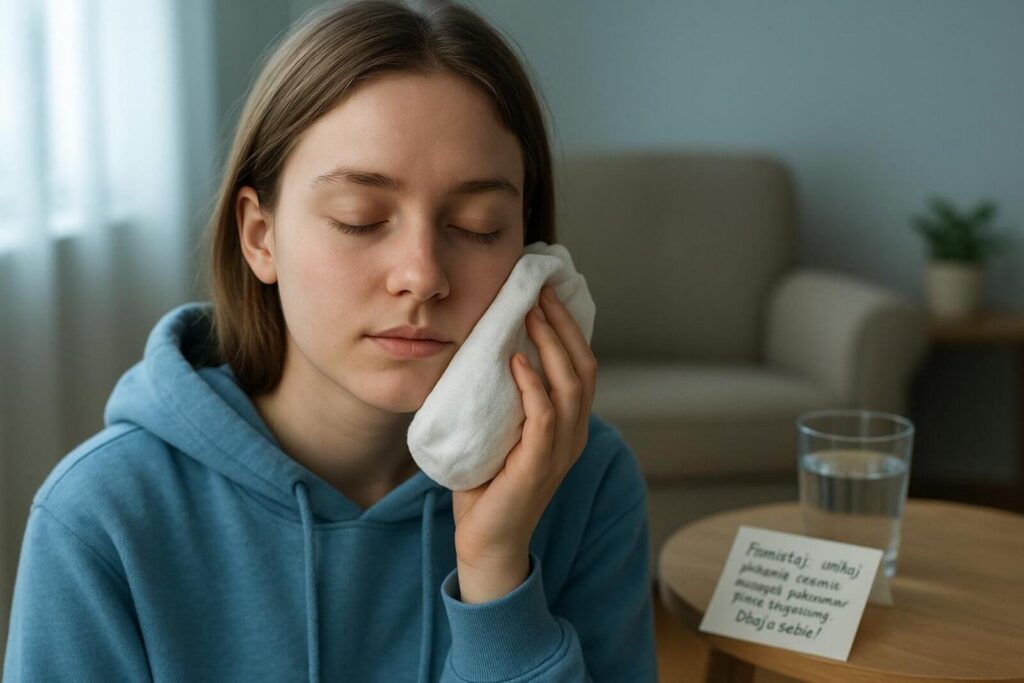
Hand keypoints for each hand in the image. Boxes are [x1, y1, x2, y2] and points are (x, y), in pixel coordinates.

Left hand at [451, 285, 597, 601]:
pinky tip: (517, 360)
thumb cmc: (489, 484)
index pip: (581, 365)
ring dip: (551, 345)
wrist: (486, 540)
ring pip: (570, 386)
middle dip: (563, 325)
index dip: (570, 327)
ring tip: (530, 315)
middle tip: (539, 292)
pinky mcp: (539, 465)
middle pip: (583, 367)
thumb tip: (485, 349)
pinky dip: (533, 385)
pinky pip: (544, 416)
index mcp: (568, 425)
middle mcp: (573, 434)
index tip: (546, 293)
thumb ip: (505, 398)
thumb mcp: (502, 430)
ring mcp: (560, 450)